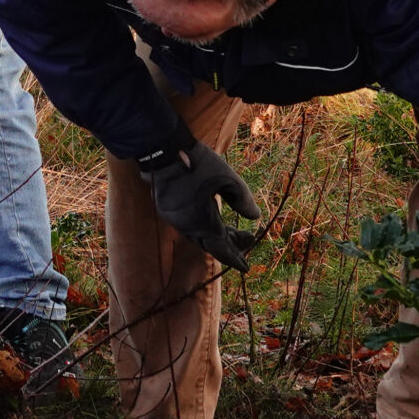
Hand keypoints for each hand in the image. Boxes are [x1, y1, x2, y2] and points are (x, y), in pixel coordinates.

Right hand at [135, 139, 261, 269]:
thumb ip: (244, 200)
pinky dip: (204, 228)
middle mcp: (187, 225)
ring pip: (199, 236)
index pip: (221, 249)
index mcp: (202, 222)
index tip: (246, 267)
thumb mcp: (228, 179)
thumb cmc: (199, 163)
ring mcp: (175, 218)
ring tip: (234, 232)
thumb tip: (255, 218)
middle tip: (247, 243)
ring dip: (217, 236)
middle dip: (230, 246)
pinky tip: (212, 219)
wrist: (163, 150)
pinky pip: (189, 226)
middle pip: (211, 244)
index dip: (235, 258)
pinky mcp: (168, 210)